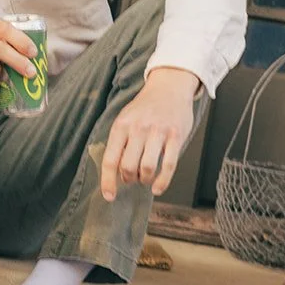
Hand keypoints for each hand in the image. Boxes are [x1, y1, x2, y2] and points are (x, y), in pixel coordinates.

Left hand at [100, 66, 199, 201]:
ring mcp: (158, 132)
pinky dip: (162, 182)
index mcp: (121, 126)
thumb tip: (113, 172)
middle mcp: (138, 129)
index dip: (108, 182)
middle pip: (128, 166)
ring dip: (144, 180)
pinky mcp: (175, 136)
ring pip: (147, 168)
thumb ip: (119, 142)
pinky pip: (168, 165)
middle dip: (128, 179)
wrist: (169, 87)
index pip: (110, 159)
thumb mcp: (125, 118)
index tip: (109, 196)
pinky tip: (157, 188)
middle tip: (132, 178)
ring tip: (144, 178)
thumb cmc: (145, 107)